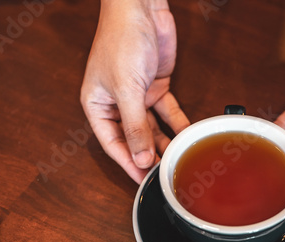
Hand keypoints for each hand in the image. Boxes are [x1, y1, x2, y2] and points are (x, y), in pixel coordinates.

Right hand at [80, 0, 189, 183]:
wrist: (141, 9)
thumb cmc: (122, 41)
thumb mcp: (127, 89)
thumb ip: (134, 126)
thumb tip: (141, 157)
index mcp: (98, 105)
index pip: (113, 143)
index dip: (128, 163)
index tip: (143, 180)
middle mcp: (117, 104)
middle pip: (134, 138)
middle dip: (149, 154)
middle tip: (165, 172)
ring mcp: (138, 96)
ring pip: (152, 127)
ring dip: (165, 141)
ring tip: (178, 158)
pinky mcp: (156, 88)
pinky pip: (167, 112)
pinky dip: (177, 123)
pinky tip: (187, 135)